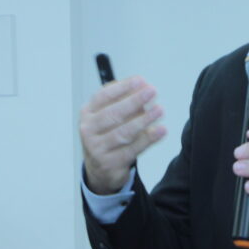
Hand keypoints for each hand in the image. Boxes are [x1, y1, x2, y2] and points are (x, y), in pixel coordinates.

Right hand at [80, 76, 166, 193]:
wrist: (99, 168)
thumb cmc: (107, 135)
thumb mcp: (110, 115)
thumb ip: (125, 101)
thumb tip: (143, 87)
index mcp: (88, 113)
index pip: (103, 96)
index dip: (123, 87)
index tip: (140, 81)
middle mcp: (88, 130)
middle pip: (113, 114)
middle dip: (134, 101)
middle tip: (152, 91)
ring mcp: (97, 148)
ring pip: (123, 133)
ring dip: (144, 120)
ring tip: (159, 110)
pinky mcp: (109, 164)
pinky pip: (132, 149)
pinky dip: (148, 139)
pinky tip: (160, 130)